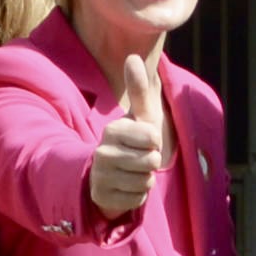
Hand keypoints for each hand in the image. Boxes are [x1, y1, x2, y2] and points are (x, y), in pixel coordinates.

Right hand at [88, 47, 168, 221]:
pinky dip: (137, 195)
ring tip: (132, 172)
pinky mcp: (103, 198)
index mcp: (113, 129)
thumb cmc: (131, 142)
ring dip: (144, 179)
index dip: (155, 141)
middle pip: (151, 161)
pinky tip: (126, 187)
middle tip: (137, 159)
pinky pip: (138, 199)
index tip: (143, 141)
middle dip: (151, 162)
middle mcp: (102, 152)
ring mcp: (101, 177)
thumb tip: (132, 56)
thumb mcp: (139, 116)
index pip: (153, 137)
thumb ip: (139, 89)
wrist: (106, 175)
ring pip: (145, 181)